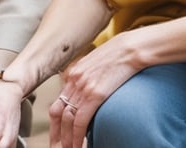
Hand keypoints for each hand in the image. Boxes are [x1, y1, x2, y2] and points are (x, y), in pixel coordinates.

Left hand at [49, 33, 138, 147]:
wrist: (130, 48)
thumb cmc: (118, 54)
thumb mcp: (96, 63)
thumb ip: (88, 76)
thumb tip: (88, 88)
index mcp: (73, 73)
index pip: (57, 102)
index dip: (56, 121)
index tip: (57, 133)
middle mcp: (73, 81)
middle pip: (57, 113)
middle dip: (56, 133)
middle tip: (58, 146)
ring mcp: (82, 88)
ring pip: (67, 120)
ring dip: (67, 139)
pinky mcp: (94, 95)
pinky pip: (80, 121)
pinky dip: (78, 136)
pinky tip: (79, 144)